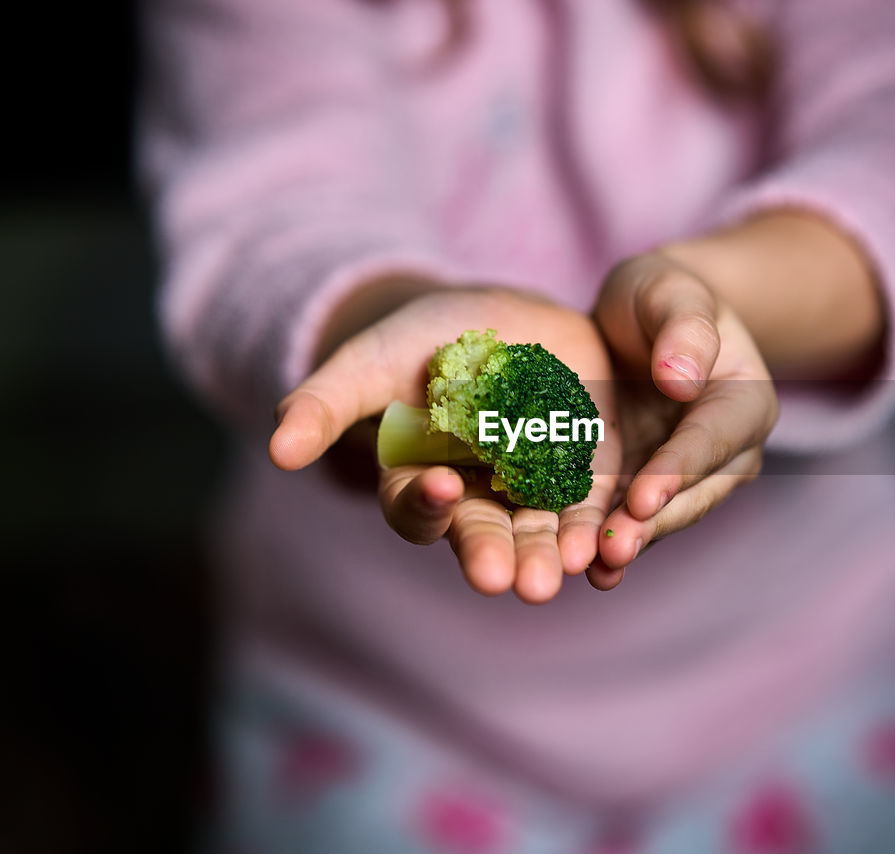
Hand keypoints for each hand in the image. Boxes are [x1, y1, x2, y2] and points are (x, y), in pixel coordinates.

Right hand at [269, 283, 620, 602]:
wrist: (499, 314)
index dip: (426, 502)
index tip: (441, 489)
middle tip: (511, 583)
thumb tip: (275, 451)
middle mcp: (478, 496)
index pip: (415, 505)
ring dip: (555, 552)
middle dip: (497, 554)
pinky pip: (596, 504)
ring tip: (565, 573)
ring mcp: (536, 485)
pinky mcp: (587, 467)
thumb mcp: (371, 360)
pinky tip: (614, 544)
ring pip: (544, 529)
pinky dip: (603, 526)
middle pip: (485, 532)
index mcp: (419, 478)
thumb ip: (326, 404)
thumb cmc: (422, 337)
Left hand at [588, 253, 777, 588]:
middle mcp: (727, 450)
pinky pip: (631, 519)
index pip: (713, 438)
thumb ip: (684, 330)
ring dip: (630, 544)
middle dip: (653, 523)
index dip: (678, 469)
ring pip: (664, 516)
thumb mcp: (672, 292)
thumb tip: (683, 380)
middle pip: (694, 492)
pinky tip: (577, 564)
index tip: (642, 498)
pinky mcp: (647, 489)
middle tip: (613, 550)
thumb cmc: (660, 297)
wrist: (638, 321)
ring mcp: (687, 476)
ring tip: (593, 570)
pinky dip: (606, 542)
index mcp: (745, 401)